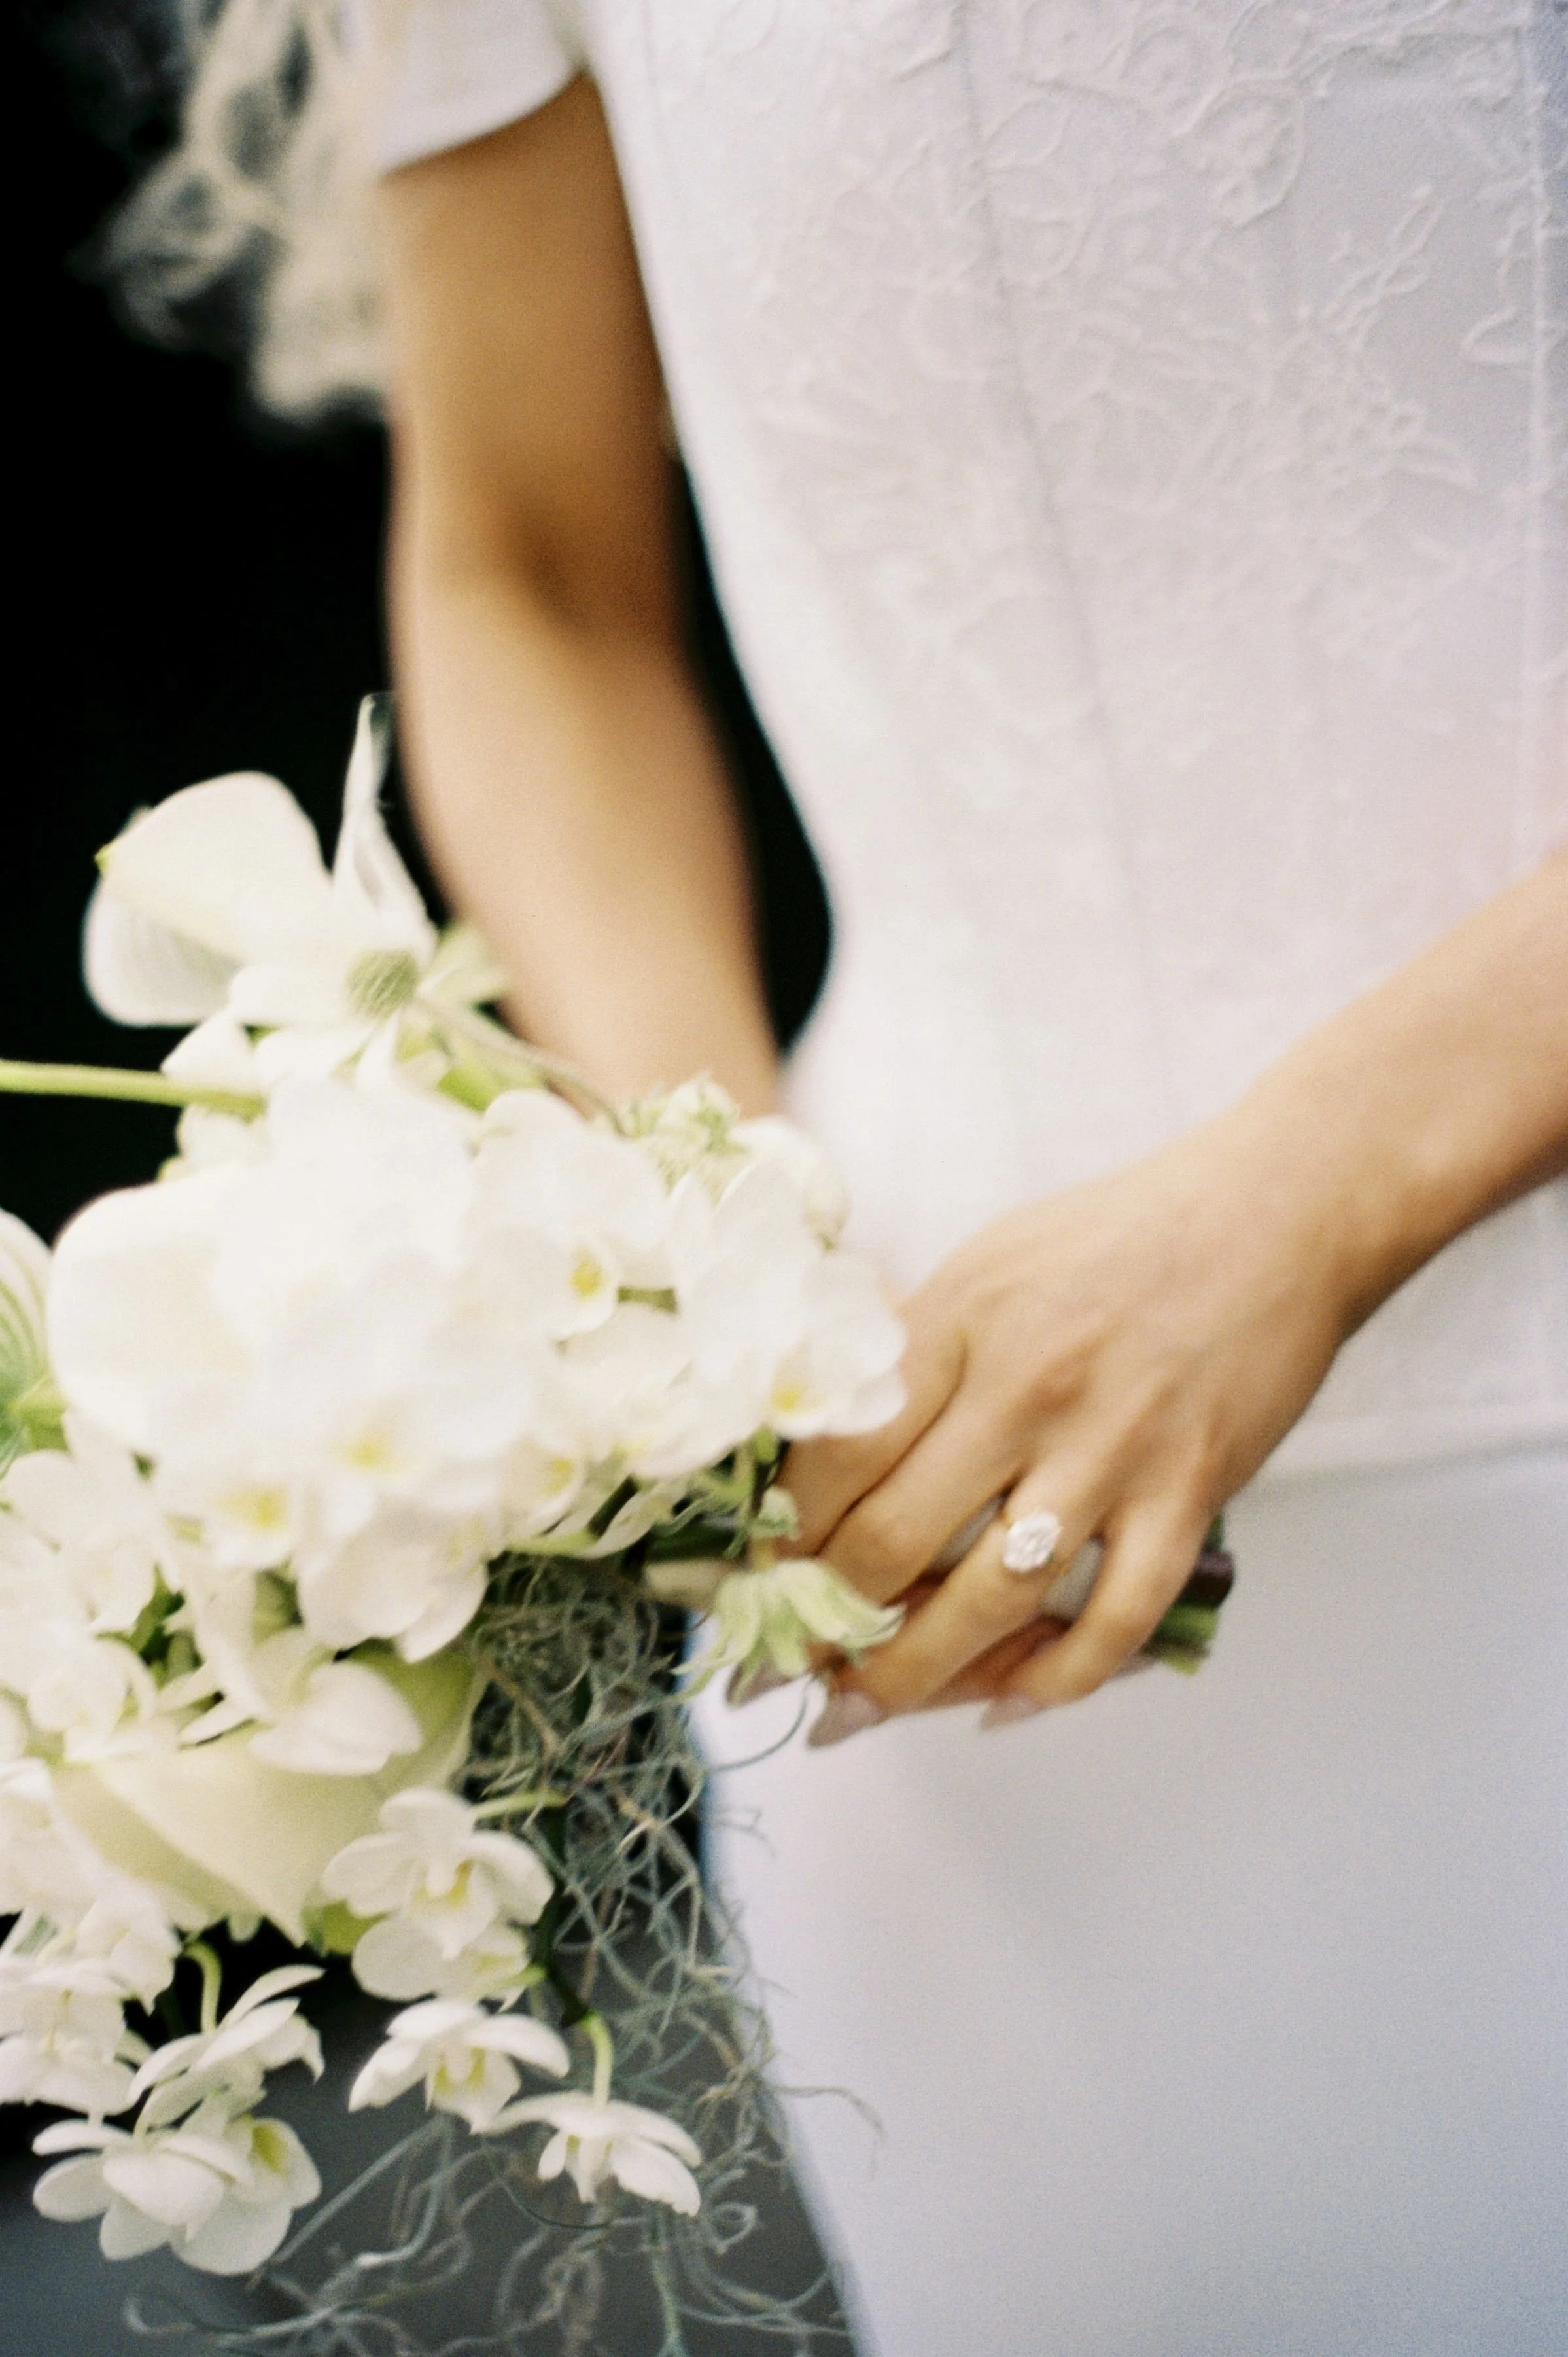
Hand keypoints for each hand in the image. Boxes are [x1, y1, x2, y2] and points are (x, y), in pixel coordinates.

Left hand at [782, 1101, 1361, 1728]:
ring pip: (990, 1602)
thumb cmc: (1120, 1237)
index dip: (783, 1538)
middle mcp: (1025, 1391)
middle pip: (895, 1542)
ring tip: (871, 1707)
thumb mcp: (989, 1263)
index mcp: (959, 1324)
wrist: (1274, 1215)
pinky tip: (1008, 1702)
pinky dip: (1056, 1679)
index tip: (761, 1580)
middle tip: (801, 1661)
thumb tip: (823, 1433)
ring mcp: (1111, 1449)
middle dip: (831, 1623)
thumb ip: (913, 1348)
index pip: (838, 1454)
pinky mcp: (1188, 1494)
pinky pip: (1112, 1621)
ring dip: (917, 1675)